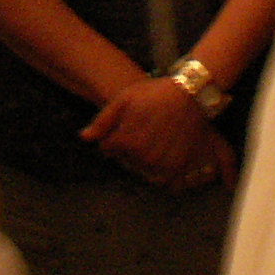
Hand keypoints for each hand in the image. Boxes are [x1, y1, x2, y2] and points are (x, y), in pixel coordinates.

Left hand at [82, 76, 234, 190]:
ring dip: (141, 161)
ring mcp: (160, 165)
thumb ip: (103, 121)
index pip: (108, 149)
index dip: (112, 138)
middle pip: (124, 161)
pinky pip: (160, 179)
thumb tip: (85, 138)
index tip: (123, 128)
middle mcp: (141, 157)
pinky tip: (161, 156)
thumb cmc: (154, 94)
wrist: (189, 96)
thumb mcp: (124, 99)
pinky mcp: (176, 169)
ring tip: (151, 142)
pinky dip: (158, 172)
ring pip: (141, 171)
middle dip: (126, 151)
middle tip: (139, 133)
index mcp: (125, 141)